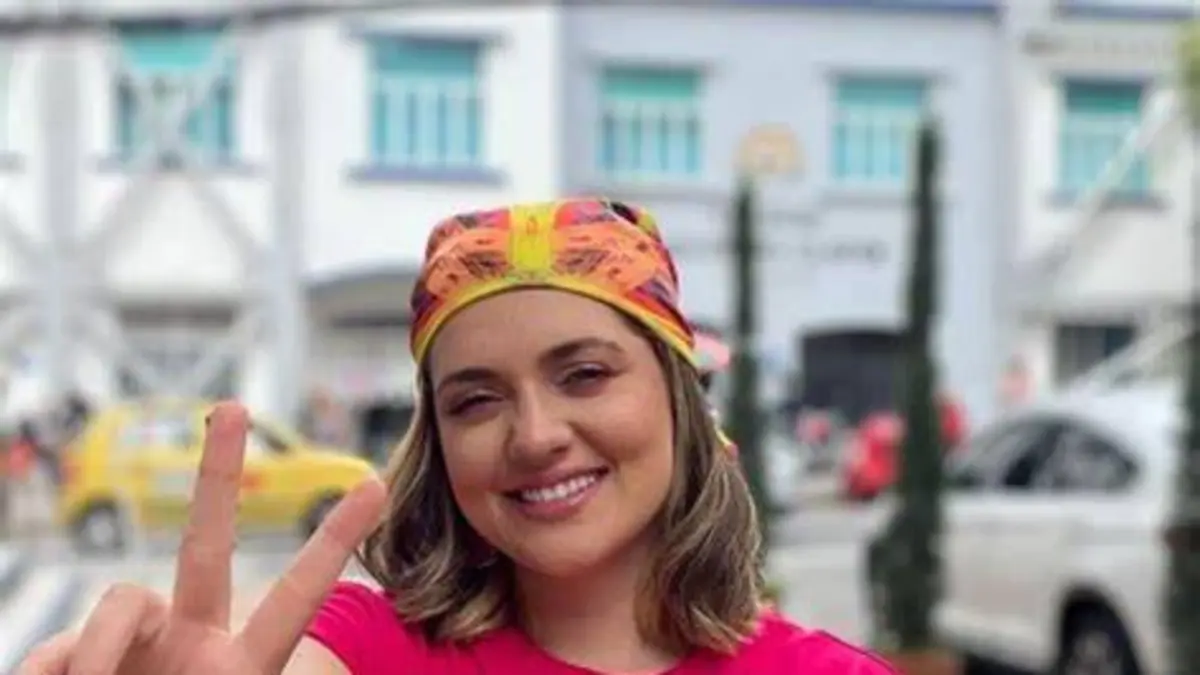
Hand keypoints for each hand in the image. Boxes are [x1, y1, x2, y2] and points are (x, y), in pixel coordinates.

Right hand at [17, 402, 386, 674]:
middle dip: (218, 474)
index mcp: (241, 667)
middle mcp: (190, 640)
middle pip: (206, 544)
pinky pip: (53, 652)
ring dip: (97, 653)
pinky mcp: (69, 656)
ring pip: (118, 600)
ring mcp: (134, 643)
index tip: (376, 484)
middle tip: (233, 407)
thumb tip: (113, 662)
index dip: (332, 542)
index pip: (295, 596)